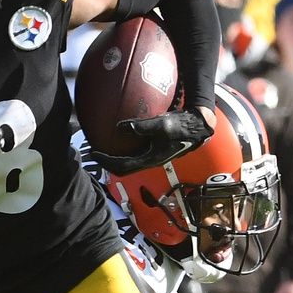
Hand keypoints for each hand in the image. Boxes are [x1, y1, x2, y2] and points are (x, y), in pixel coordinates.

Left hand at [99, 106, 214, 173]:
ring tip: (102, 143)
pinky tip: (119, 133)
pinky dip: (124, 145)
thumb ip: (141, 126)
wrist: (199, 128)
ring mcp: (151, 155)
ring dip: (114, 154)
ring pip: (128, 160)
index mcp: (149, 160)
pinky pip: (134, 150)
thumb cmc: (183, 127)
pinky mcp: (154, 148)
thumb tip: (119, 127)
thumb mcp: (162, 125)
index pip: (122, 166)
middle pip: (122, 167)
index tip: (93, 152)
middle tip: (94, 149)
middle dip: (107, 161)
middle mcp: (149, 160)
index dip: (106, 161)